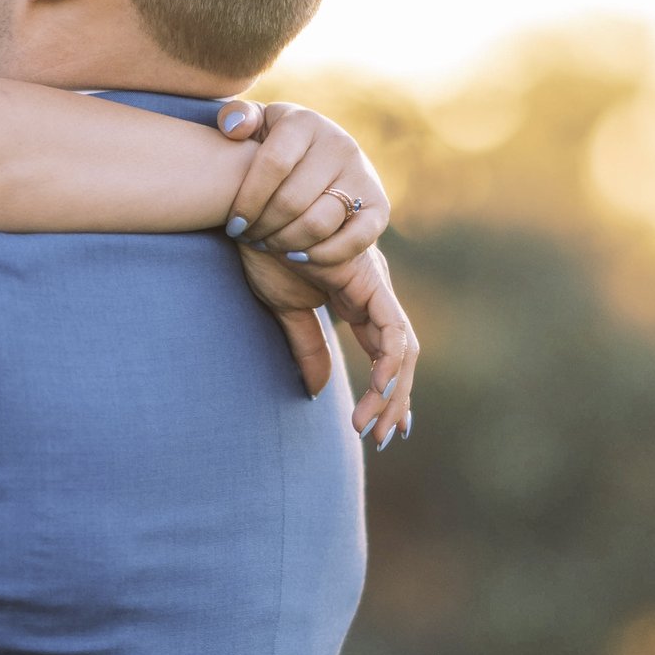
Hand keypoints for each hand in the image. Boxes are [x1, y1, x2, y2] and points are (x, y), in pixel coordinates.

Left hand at [213, 98, 389, 274]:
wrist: (320, 165)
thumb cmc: (274, 147)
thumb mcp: (255, 127)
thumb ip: (236, 118)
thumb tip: (233, 129)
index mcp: (304, 121)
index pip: (273, 165)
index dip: (248, 200)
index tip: (233, 223)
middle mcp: (339, 144)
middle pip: (292, 200)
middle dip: (263, 227)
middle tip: (249, 236)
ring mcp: (362, 174)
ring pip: (318, 223)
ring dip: (285, 243)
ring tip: (269, 243)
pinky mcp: (380, 207)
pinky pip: (354, 240)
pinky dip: (322, 255)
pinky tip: (297, 256)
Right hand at [238, 240, 417, 440]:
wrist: (252, 214)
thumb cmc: (264, 251)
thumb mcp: (287, 311)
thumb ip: (307, 347)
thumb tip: (319, 390)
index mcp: (359, 299)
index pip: (384, 354)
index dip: (387, 393)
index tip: (378, 430)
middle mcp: (375, 293)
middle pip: (400, 357)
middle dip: (395, 402)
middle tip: (382, 439)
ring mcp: (376, 285)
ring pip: (402, 349)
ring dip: (393, 392)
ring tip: (374, 426)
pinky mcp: (369, 281)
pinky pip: (391, 330)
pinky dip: (390, 363)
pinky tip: (381, 389)